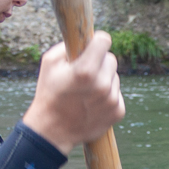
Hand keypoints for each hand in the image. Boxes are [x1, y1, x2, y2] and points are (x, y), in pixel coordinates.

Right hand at [23, 31, 123, 151]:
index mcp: (85, 70)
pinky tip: (92, 102)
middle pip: (111, 58)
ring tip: (86, 91)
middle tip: (85, 72)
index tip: (94, 44)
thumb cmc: (49, 93)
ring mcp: (112, 100)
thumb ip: (69, 45)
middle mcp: (102, 85)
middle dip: (99, 61)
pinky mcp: (118, 111)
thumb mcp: (49, 62)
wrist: (53, 130)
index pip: (104, 41)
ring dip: (104, 79)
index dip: (97, 40)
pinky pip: (117, 93)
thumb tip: (87, 38)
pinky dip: (108, 95)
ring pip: (114, 76)